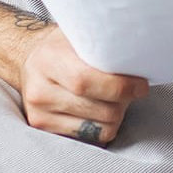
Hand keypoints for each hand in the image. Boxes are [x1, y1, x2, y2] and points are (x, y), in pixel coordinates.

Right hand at [18, 26, 148, 144]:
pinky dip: (103, 126)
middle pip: (99, 109)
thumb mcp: (82, 35)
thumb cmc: (65, 46)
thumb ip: (105, 46)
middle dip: (125, 101)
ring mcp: (40, 112)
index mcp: (50, 59)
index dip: (120, 86)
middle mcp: (40, 89)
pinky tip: (102, 109)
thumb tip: (140, 56)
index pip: (86, 81)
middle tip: (132, 89)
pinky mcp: (44, 128)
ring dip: (117, 115)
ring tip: (115, 99)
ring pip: (99, 127)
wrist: (31, 60)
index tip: (141, 85)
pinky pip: (89, 137)